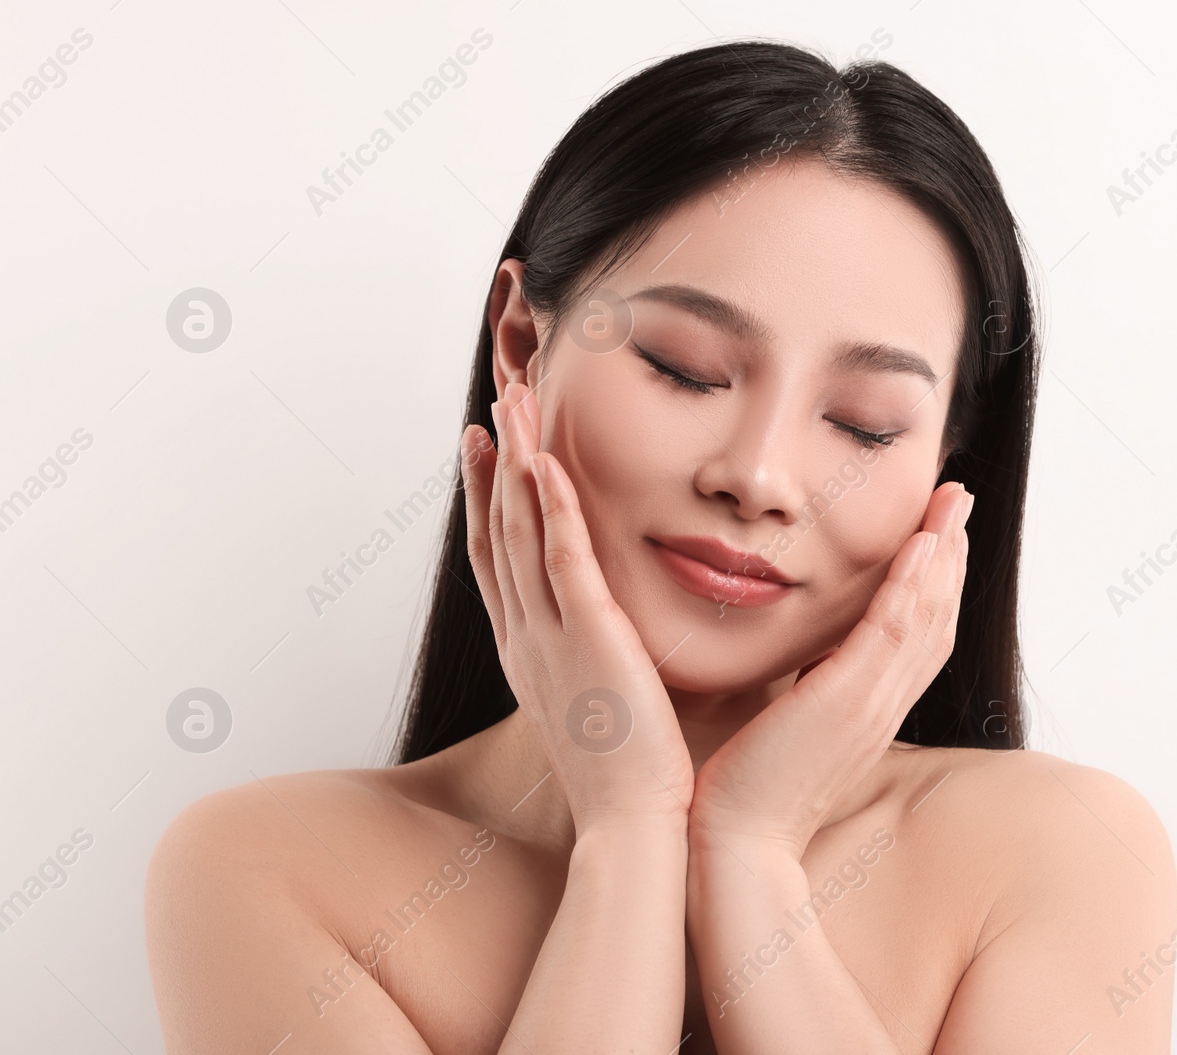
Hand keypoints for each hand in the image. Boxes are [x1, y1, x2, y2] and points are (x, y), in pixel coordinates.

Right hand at [460, 380, 694, 835]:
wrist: (633, 826)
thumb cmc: (635, 773)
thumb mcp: (608, 704)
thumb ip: (612, 657)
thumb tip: (633, 632)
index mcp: (532, 654)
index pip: (500, 562)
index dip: (487, 502)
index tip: (485, 450)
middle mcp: (527, 638)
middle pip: (497, 533)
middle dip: (490, 466)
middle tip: (488, 408)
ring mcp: (550, 637)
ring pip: (519, 532)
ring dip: (512, 464)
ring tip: (509, 405)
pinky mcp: (587, 639)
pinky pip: (561, 559)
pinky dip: (548, 507)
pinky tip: (543, 462)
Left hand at [687, 480, 973, 859]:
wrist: (733, 843)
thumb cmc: (746, 789)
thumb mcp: (784, 727)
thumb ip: (800, 690)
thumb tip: (797, 660)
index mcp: (870, 711)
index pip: (917, 635)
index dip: (934, 581)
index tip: (937, 531)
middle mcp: (883, 706)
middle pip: (937, 618)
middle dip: (951, 554)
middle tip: (958, 498)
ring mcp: (871, 705)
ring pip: (926, 617)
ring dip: (942, 553)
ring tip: (950, 502)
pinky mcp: (847, 703)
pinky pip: (892, 632)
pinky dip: (913, 585)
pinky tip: (922, 544)